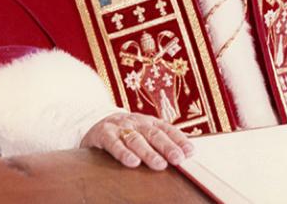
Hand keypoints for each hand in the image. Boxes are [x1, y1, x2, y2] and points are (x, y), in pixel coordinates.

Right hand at [80, 111, 194, 169]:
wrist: (96, 124)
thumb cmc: (127, 134)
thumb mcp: (144, 134)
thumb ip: (160, 143)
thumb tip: (186, 155)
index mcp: (149, 122)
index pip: (167, 129)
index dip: (179, 139)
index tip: (190, 152)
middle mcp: (137, 122)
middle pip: (154, 134)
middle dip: (167, 147)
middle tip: (178, 159)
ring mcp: (120, 127)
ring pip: (136, 139)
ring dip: (148, 152)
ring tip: (159, 164)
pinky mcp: (104, 133)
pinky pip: (114, 143)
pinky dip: (123, 153)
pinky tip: (132, 162)